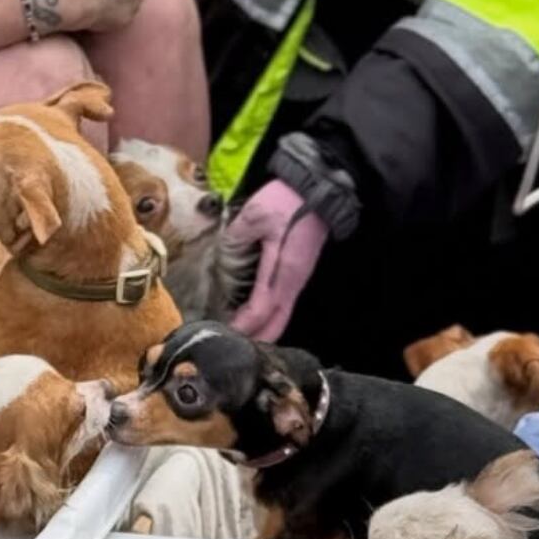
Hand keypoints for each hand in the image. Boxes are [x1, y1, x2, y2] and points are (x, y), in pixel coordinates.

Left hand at [228, 180, 326, 341]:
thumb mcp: (255, 215)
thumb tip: (220, 259)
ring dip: (262, 331)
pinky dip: (268, 318)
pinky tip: (252, 319)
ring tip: (239, 339)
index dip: (243, 326)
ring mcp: (297, 280)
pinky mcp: (297, 275)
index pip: (261, 310)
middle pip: (276, 323)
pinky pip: (283, 306)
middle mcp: (293, 283)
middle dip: (256, 339)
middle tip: (231, 348)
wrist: (318, 189)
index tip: (223, 335)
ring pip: (281, 317)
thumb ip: (235, 239)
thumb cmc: (288, 201)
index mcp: (283, 271)